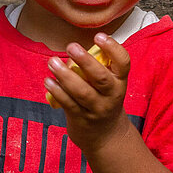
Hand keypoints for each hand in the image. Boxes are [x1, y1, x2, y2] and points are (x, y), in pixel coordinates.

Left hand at [46, 32, 132, 153]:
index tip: (99, 36)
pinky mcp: (81, 119)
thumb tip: (71, 54)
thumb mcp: (109, 85)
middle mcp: (112, 95)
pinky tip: (48, 81)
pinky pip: (68, 104)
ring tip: (52, 62)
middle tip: (71, 46)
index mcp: (120, 81)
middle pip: (100, 77)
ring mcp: (97, 108)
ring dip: (65, 76)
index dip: (113, 48)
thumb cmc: (104, 101)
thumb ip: (95, 70)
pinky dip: (57, 92)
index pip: (123, 63)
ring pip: (82, 92)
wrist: (107, 136)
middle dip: (85, 61)